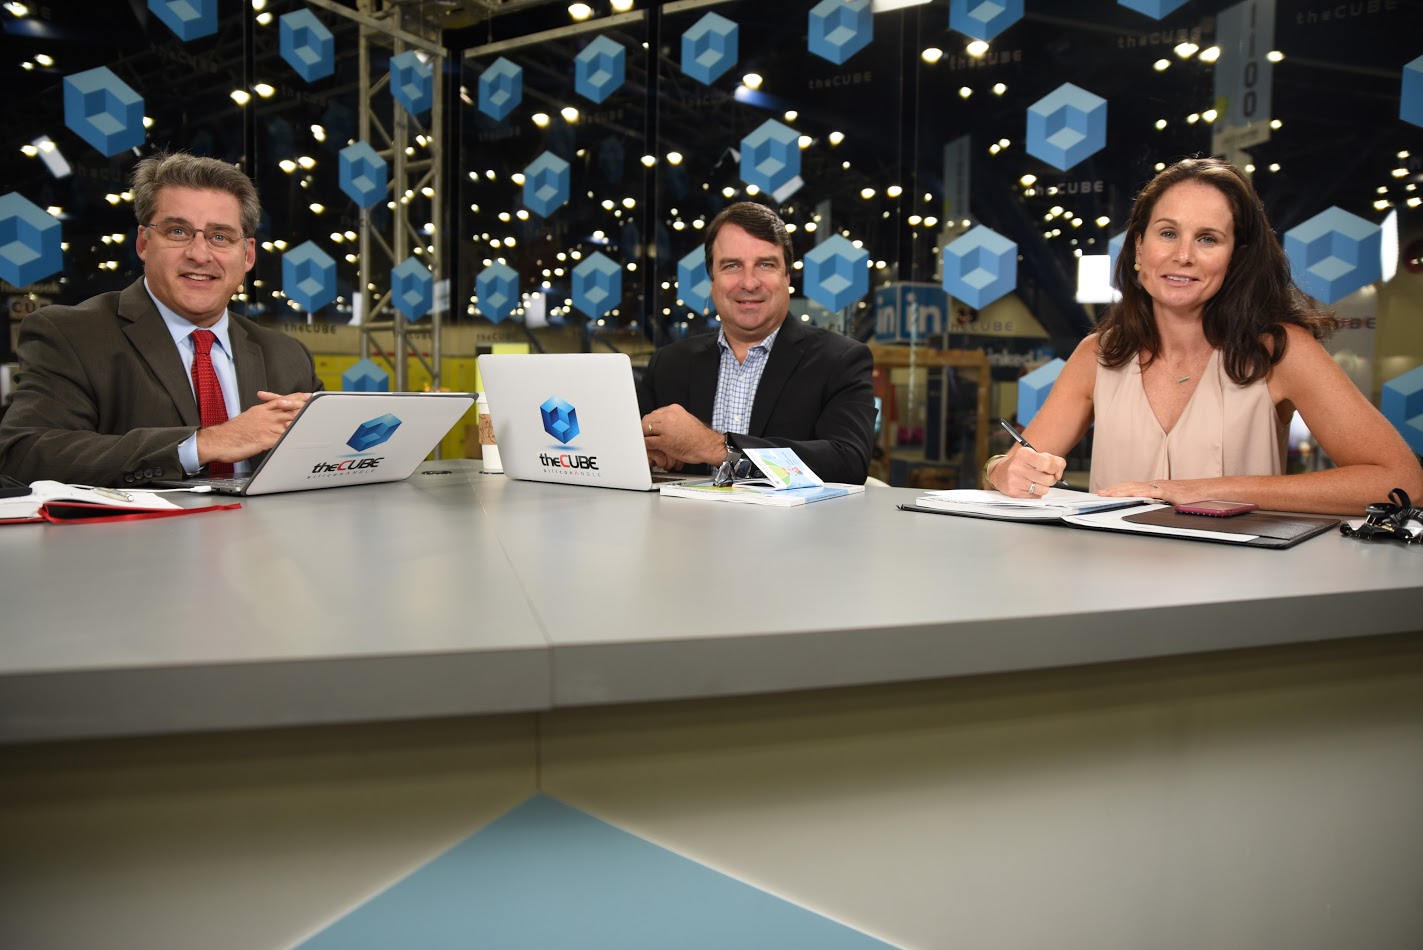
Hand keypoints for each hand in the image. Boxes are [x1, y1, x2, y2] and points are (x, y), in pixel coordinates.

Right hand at [196, 390, 312, 464]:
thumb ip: (262, 417)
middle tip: (321, 408)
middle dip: (306, 409)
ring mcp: (266, 428)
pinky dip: (294, 438)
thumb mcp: (248, 418)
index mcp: (261, 410)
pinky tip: (304, 440)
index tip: (310, 395)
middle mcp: (265, 416)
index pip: (282, 400)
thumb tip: (272, 419)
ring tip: (318, 422)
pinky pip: (282, 439)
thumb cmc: (231, 433)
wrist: (217, 441)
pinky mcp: (264, 440)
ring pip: (289, 423)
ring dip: (304, 423)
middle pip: (290, 409)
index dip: (298, 397)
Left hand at [641, 404, 723, 467]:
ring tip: (646, 442)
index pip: (654, 413)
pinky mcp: (664, 441)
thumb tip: (662, 422)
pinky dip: (645, 445)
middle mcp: (669, 416)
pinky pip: (648, 442)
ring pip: (644, 429)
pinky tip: (648, 448)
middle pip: (647, 419)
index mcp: (674, 409)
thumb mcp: (686, 419)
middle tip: (645, 436)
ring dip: (644, 436)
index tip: (649, 428)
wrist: (708, 445)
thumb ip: (673, 419)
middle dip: (644, 428)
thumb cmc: (699, 436)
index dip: (650, 422)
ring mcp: (666, 428)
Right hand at [993, 447, 1065, 496]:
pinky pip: (1036, 496)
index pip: (1048, 464)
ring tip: (1035, 481)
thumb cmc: (1022, 463)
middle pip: (1049, 479)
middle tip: (1044, 476)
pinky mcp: (1014, 493)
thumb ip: (1054, 461)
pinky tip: (1028, 486)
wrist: (1000, 473)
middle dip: (1051, 479)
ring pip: (1044, 490)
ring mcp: (1014, 481)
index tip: (1053, 469)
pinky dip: (1036, 493)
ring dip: (1043, 487)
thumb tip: (1059, 475)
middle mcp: (1017, 467)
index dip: (1055, 468)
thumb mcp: (1037, 455)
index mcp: (1023, 454)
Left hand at [1097, 479, 1206, 503]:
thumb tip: (1144, 506)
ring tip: (1110, 494)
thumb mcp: (1168, 499)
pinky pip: (1152, 491)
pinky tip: (1132, 495)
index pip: (1131, 487)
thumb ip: (1156, 501)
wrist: (1204, 490)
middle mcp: (1155, 484)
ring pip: (1137, 487)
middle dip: (1114, 490)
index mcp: (1153, 486)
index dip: (1117, 489)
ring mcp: (1161, 487)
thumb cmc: (1188, 496)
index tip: (1105, 492)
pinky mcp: (1169, 491)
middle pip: (1130, 486)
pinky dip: (1141, 493)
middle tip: (1100, 493)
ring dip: (1122, 491)